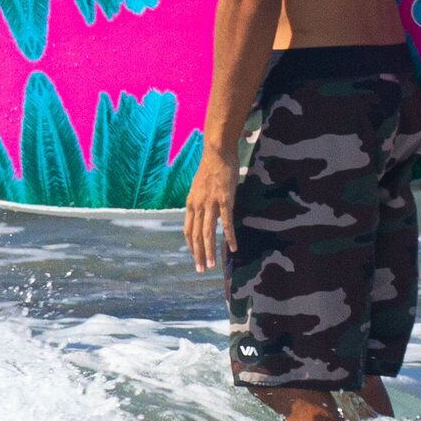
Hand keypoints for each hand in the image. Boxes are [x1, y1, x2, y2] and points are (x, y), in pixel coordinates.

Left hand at [184, 148, 238, 273]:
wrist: (217, 151)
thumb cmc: (211, 167)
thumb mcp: (199, 186)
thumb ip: (200, 200)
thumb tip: (203, 210)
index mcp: (191, 203)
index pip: (187, 230)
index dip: (191, 245)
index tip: (195, 257)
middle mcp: (198, 205)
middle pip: (195, 235)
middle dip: (198, 255)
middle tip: (202, 269)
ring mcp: (210, 203)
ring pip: (207, 233)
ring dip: (209, 251)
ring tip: (212, 265)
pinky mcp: (225, 200)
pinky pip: (226, 223)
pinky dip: (229, 236)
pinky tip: (232, 247)